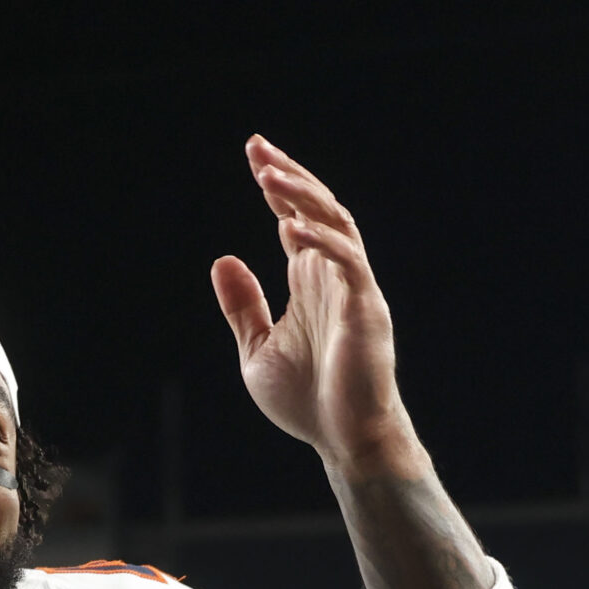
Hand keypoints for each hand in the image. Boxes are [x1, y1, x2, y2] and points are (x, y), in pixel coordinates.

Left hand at [211, 136, 413, 475]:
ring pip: (335, 225)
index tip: (255, 158)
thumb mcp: (257, 350)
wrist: (343, 440)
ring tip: (270, 175)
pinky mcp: (366, 308)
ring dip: (304, 197)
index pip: (296, 220)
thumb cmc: (306, 401)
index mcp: (309, 283)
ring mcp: (353, 289)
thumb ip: (243, 306)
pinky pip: (348, 262)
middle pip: (316, 210)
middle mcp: (334, 277)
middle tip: (257, 147)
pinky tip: (291, 226)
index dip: (277, 188)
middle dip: (287, 177)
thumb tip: (222, 259)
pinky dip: (321, 241)